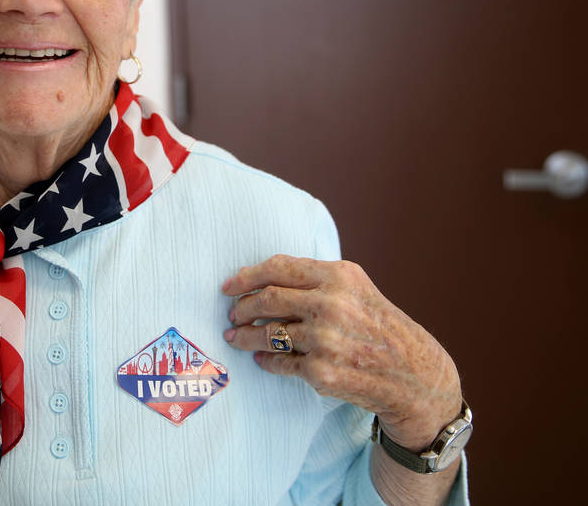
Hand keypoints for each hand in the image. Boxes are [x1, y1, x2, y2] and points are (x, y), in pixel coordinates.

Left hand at [222, 254, 461, 450]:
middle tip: (231, 314)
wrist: (413, 374)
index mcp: (338, 276)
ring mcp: (325, 340)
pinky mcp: (321, 371)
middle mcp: (331, 304)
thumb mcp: (354, 288)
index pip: (278, 268)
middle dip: (241, 308)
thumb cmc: (378, 325)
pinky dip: (264, 361)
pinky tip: (261, 359)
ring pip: (267, 334)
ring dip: (245, 336)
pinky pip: (278, 363)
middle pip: (266, 299)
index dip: (247, 276)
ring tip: (235, 337)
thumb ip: (314, 278)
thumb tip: (262, 277)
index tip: (229, 285)